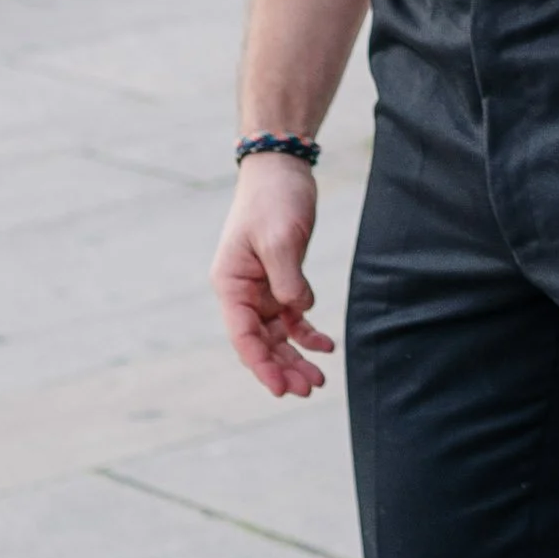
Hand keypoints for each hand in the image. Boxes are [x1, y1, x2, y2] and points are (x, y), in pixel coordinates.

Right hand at [211, 154, 331, 398]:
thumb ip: (287, 278)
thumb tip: (299, 310)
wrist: (282, 168)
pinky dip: (307, 333)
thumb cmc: (273, 199)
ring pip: (277, 336)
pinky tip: (327, 345)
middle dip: (282, 368)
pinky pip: (292, 317)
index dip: (261, 366)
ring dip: (295, 357)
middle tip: (310, 388)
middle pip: (260, 343)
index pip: (243, 336)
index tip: (281, 388)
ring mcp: (262, 288)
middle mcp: (242, 292)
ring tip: (319, 379)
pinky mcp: (282, 280)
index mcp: (231, 284)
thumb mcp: (280, 238)